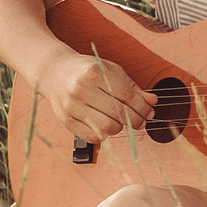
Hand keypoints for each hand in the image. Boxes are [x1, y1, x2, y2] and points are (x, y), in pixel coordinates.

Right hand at [33, 44, 152, 144]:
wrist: (54, 72)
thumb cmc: (86, 71)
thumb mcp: (110, 70)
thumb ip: (132, 86)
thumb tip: (152, 102)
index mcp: (94, 73)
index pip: (126, 95)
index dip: (142, 107)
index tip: (150, 112)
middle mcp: (80, 89)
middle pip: (118, 113)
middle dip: (135, 119)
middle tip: (140, 120)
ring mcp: (71, 106)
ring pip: (106, 128)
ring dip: (119, 127)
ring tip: (119, 120)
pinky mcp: (66, 121)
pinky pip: (92, 136)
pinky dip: (104, 134)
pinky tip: (105, 124)